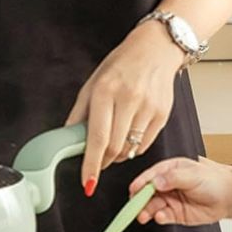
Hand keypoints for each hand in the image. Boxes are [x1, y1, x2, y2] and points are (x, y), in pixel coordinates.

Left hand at [66, 21, 185, 192]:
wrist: (156, 48)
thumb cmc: (123, 64)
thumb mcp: (94, 82)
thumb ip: (80, 112)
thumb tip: (69, 138)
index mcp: (106, 91)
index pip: (97, 137)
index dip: (91, 164)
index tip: (87, 182)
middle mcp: (128, 99)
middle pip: (114, 148)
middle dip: (103, 161)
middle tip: (97, 160)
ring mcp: (148, 107)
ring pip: (130, 149)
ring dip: (118, 155)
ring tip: (114, 143)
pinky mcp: (162, 114)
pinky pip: (145, 145)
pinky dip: (134, 148)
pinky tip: (129, 135)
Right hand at [129, 156, 231, 225]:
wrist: (229, 196)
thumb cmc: (213, 180)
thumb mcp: (192, 174)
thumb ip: (172, 177)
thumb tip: (156, 181)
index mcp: (169, 170)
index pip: (150, 176)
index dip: (140, 183)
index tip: (133, 190)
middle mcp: (167, 185)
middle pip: (148, 193)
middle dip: (140, 200)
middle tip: (135, 207)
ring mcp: (171, 200)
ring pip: (153, 206)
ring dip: (147, 211)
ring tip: (144, 215)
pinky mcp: (176, 214)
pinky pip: (163, 216)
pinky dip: (159, 218)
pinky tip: (160, 217)